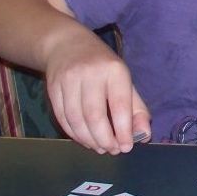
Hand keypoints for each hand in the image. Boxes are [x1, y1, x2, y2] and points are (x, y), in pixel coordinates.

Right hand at [44, 31, 150, 153]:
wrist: (67, 45)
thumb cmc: (103, 66)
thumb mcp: (125, 80)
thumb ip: (136, 109)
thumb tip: (144, 135)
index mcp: (114, 70)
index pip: (119, 105)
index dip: (123, 130)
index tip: (126, 147)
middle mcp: (90, 73)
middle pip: (94, 115)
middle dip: (104, 139)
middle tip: (112, 150)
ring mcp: (68, 80)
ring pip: (76, 120)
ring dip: (88, 140)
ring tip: (99, 148)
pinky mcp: (52, 88)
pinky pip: (63, 118)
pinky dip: (74, 134)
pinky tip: (84, 139)